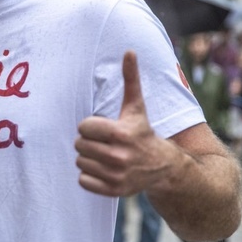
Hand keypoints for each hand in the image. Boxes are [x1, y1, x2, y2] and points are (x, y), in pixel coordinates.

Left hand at [75, 51, 174, 196]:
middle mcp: (118, 156)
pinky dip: (90, 175)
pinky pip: (83, 180)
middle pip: (79, 145)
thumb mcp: (136, 106)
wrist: (162, 167)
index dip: (91, 126)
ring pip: (80, 162)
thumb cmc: (142, 131)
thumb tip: (129, 51)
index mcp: (120, 133)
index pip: (83, 127)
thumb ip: (130, 79)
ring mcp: (116, 176)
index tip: (104, 127)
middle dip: (89, 141)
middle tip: (104, 142)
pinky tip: (104, 169)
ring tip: (105, 154)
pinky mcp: (113, 191)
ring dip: (89, 157)